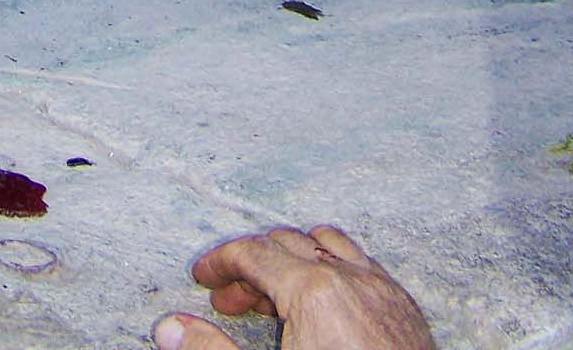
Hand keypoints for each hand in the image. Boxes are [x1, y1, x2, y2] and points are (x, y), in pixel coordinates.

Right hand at [154, 226, 433, 349]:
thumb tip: (169, 328)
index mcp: (314, 291)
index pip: (254, 253)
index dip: (221, 263)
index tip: (203, 279)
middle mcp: (351, 278)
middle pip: (288, 244)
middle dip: (252, 266)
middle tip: (228, 299)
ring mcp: (382, 289)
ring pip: (329, 245)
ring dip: (294, 260)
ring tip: (272, 296)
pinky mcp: (404, 308)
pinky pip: (362, 264)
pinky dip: (333, 268)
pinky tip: (323, 304)